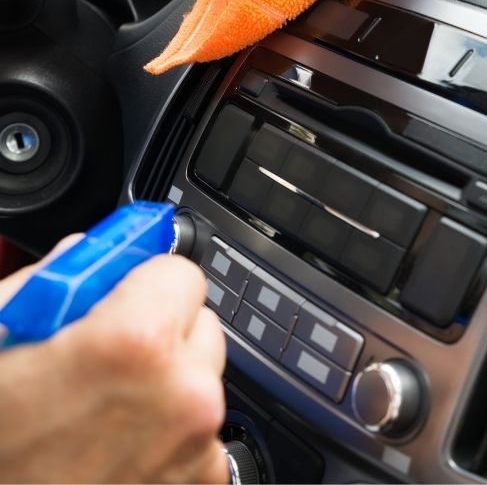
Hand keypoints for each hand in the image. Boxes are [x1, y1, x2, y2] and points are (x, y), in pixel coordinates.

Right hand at [0, 248, 226, 482]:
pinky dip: (168, 435)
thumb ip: (56, 282)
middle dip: (158, 334)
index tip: (116, 302)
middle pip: (198, 325)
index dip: (141, 285)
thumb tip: (91, 253)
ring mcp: (197, 446)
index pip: (180, 273)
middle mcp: (185, 395)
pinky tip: (116, 448)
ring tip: (99, 415)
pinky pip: (200, 431)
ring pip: (201, 378)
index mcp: (139, 343)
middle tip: (100, 364)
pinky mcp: (201, 482)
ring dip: (166, 386)